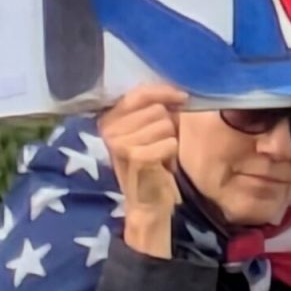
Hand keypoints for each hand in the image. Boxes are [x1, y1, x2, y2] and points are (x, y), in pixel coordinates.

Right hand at [99, 83, 187, 223]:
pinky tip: (161, 164)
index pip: (140, 93)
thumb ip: (152, 106)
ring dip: (168, 140)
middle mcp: (108, 129)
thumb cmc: (149, 161)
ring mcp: (119, 144)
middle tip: (158, 143)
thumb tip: (177, 89)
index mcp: (108, 118)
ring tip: (158, 154)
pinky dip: (170, 153)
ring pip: (164, 125)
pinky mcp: (135, 158)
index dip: (164, 92)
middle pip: (156, 110)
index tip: (182, 97)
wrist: (146, 201)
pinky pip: (169, 142)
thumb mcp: (145, 129)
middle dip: (166, 125)